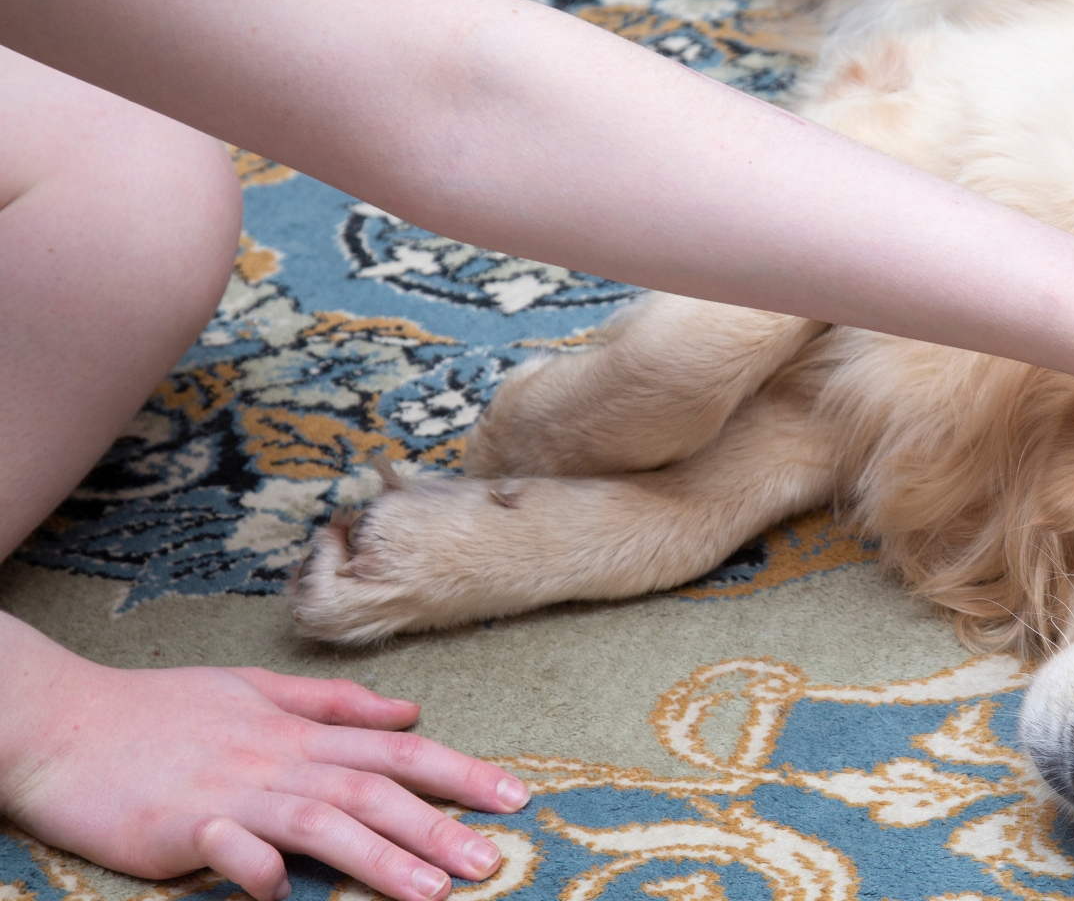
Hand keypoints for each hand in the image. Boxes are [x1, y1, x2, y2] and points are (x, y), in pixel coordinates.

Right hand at [0, 614, 526, 900]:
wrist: (62, 721)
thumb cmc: (158, 710)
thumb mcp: (253, 689)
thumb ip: (334, 705)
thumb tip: (410, 709)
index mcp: (298, 732)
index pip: (397, 752)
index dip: (460, 772)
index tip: (515, 796)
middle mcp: (276, 759)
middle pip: (374, 791)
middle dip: (440, 826)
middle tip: (494, 860)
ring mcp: (230, 793)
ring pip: (321, 821)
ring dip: (380, 856)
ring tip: (434, 890)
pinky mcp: (178, 827)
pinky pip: (226, 850)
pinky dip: (257, 868)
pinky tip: (285, 892)